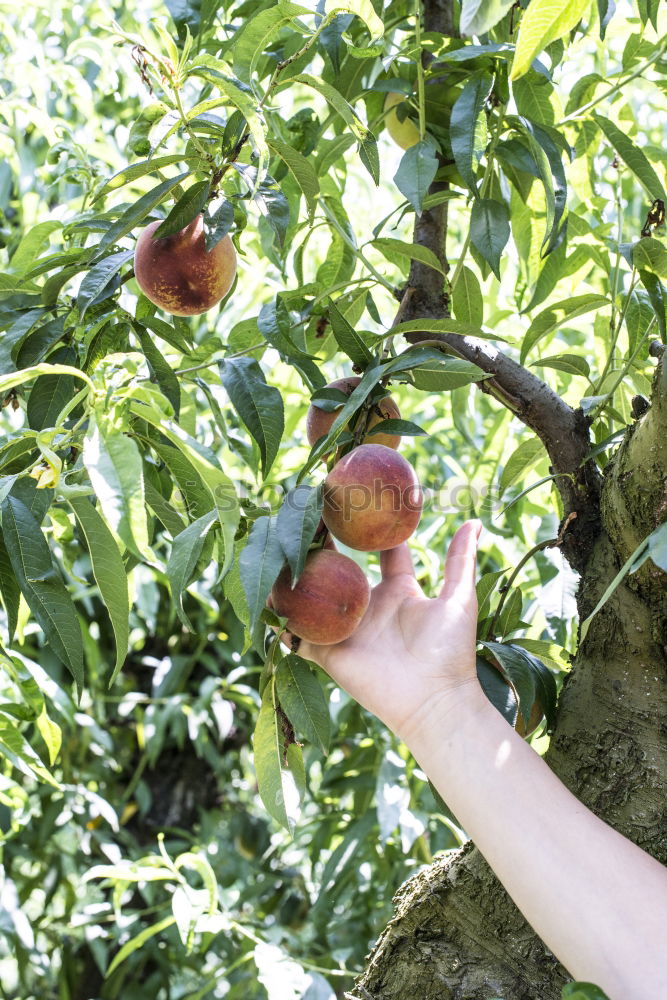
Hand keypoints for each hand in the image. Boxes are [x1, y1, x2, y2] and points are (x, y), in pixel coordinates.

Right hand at [293, 519, 482, 741]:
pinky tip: (266, 599)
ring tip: (281, 550)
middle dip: (324, 545)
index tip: (359, 500)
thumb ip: (461, 560)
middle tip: (309, 517)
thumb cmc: (449, 650)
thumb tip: (475, 521)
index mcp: (398, 590)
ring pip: (314, 598)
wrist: (433, 700)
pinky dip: (282, 622)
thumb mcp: (458, 599)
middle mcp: (368, 606)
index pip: (383, 551)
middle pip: (340, 569)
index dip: (372, 528)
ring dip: (297, 579)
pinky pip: (298, 635)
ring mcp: (346, 629)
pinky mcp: (328, 653)